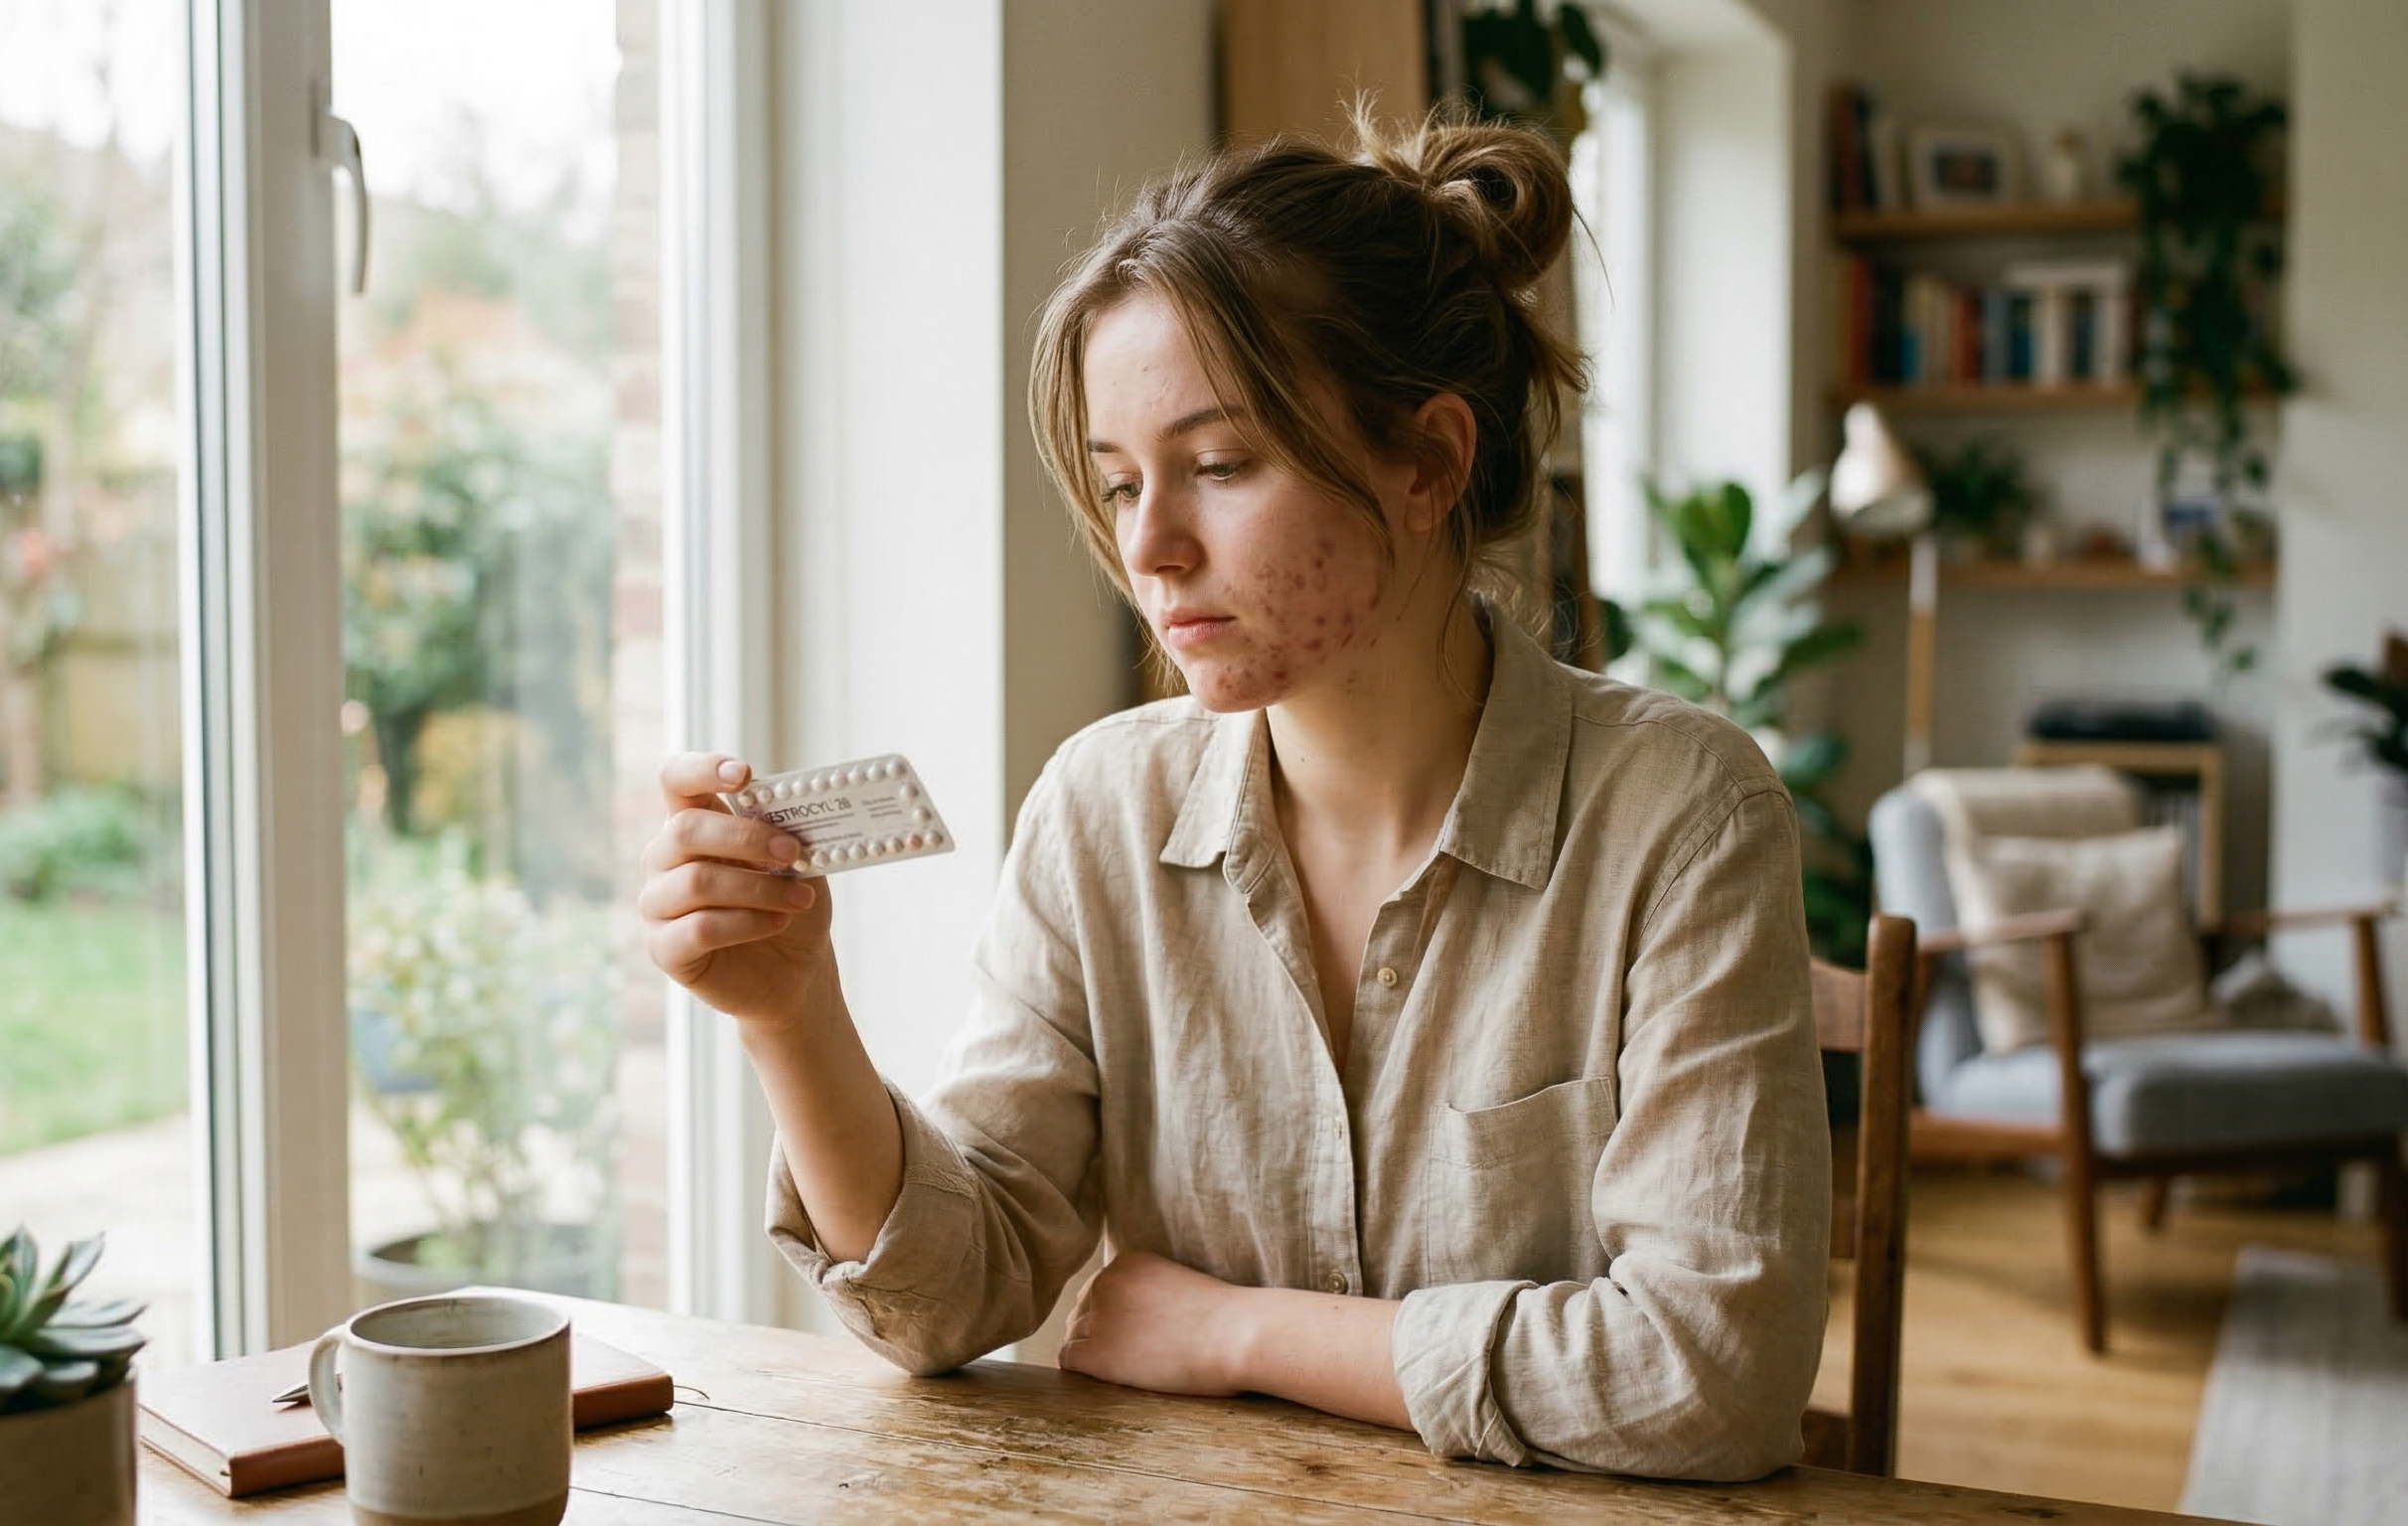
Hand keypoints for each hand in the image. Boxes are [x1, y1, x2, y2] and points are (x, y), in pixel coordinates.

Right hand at [639, 753, 837, 1024]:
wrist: (797, 971)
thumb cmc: (791, 905)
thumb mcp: (798, 862)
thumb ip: (785, 832)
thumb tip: (786, 807)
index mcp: (694, 824)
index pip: (677, 780)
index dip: (702, 769)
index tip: (744, 775)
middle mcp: (665, 860)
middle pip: (685, 830)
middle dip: (747, 838)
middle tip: (794, 852)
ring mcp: (658, 905)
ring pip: (697, 882)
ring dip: (759, 889)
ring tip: (801, 899)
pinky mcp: (663, 949)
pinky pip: (700, 928)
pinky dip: (747, 923)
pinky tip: (778, 923)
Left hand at [1057, 1252, 1253, 1398]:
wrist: (1238, 1335)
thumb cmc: (1224, 1318)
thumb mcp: (1176, 1286)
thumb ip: (1145, 1295)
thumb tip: (1125, 1326)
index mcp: (1126, 1262)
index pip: (1097, 1292)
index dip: (1113, 1319)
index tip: (1139, 1336)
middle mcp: (1105, 1282)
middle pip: (1081, 1314)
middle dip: (1099, 1336)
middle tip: (1136, 1357)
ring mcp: (1099, 1317)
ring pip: (1074, 1338)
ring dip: (1095, 1355)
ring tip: (1131, 1370)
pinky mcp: (1098, 1352)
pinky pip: (1069, 1361)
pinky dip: (1085, 1373)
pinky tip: (1114, 1379)